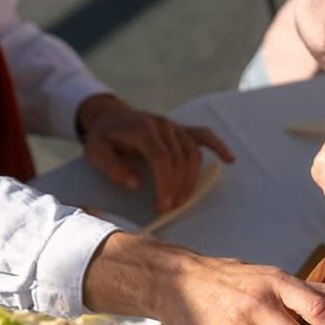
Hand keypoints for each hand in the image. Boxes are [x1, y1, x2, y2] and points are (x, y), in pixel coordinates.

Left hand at [77, 94, 234, 212]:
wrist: (109, 116)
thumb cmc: (103, 138)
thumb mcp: (95, 152)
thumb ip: (112, 167)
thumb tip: (136, 184)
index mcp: (143, 128)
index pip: (161, 158)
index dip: (165, 184)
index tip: (163, 205)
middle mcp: (163, 125)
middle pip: (180, 159)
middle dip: (177, 187)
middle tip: (170, 208)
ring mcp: (175, 126)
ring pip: (193, 155)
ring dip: (191, 180)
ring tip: (182, 200)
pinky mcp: (182, 130)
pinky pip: (204, 136)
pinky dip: (218, 147)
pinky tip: (229, 159)